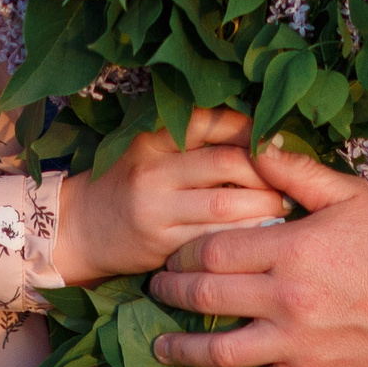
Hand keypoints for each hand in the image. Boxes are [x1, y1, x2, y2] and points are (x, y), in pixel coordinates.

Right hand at [49, 109, 289, 284]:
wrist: (79, 228)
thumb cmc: (128, 185)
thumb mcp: (152, 151)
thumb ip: (196, 142)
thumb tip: (264, 140)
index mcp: (154, 139)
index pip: (209, 122)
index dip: (249, 129)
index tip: (276, 143)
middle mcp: (154, 170)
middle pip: (225, 163)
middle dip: (265, 174)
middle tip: (288, 184)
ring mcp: (156, 209)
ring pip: (224, 206)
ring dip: (262, 209)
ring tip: (281, 211)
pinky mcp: (160, 244)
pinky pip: (212, 241)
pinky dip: (242, 239)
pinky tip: (260, 239)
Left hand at [147, 147, 367, 366]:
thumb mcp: (347, 194)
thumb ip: (296, 172)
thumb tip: (256, 147)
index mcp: (289, 249)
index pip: (213, 249)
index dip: (183, 251)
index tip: (172, 253)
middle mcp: (284, 298)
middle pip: (206, 294)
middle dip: (171, 290)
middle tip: (155, 288)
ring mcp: (294, 341)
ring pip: (219, 349)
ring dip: (182, 346)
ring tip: (161, 343)